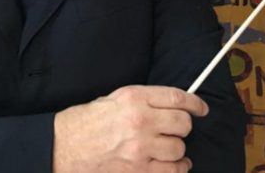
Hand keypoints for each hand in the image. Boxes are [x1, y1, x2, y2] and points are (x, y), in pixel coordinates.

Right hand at [53, 85, 207, 172]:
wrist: (63, 147)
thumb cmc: (86, 122)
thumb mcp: (112, 98)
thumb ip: (143, 101)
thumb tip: (170, 105)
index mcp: (133, 98)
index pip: (176, 98)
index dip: (195, 103)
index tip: (201, 108)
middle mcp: (140, 121)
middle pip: (182, 124)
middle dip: (183, 127)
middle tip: (176, 129)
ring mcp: (140, 148)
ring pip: (179, 149)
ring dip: (177, 149)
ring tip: (169, 147)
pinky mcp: (138, 170)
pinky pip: (171, 171)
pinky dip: (176, 168)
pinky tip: (173, 164)